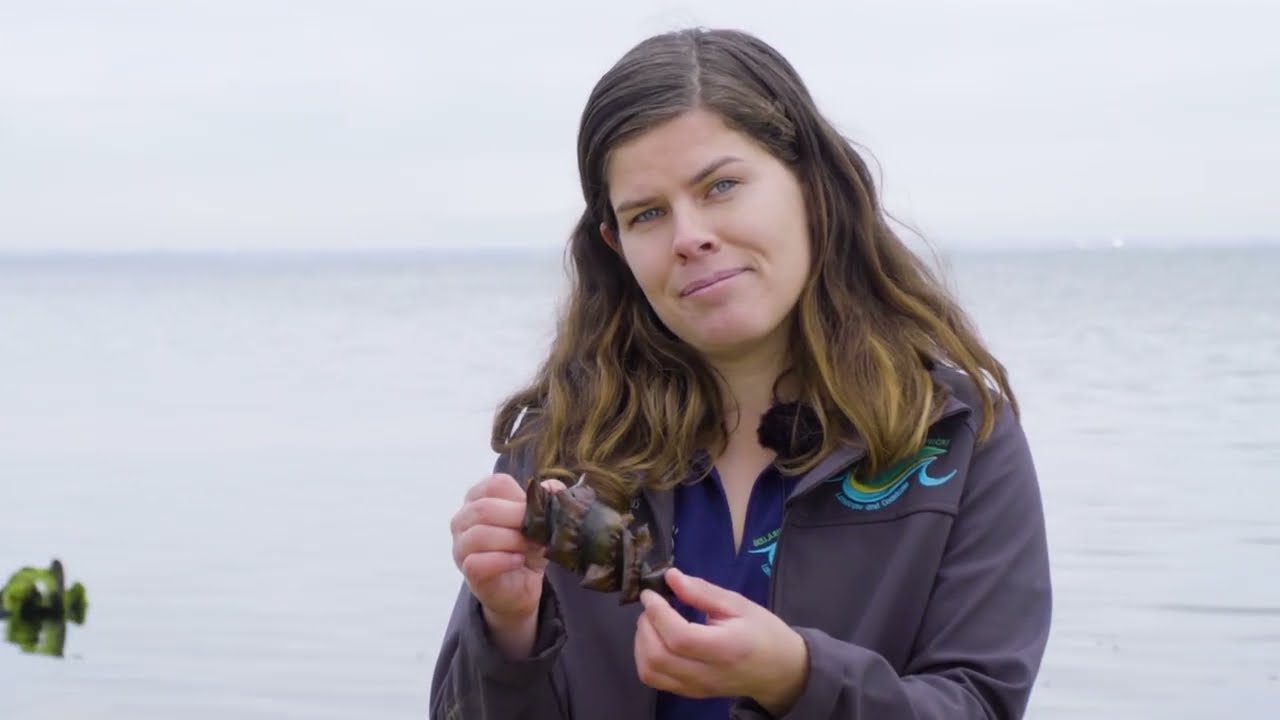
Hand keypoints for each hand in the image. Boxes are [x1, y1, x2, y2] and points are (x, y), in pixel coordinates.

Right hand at [450, 473, 563, 655]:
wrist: (521, 585)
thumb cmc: (525, 548)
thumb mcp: (540, 522)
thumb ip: (547, 501)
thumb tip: (554, 488)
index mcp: (479, 499)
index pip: (495, 484)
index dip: (520, 498)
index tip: (537, 513)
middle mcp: (463, 520)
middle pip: (484, 508)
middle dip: (517, 519)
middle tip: (537, 532)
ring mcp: (461, 546)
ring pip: (479, 534)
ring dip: (511, 540)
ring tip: (529, 547)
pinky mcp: (467, 570)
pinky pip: (476, 561)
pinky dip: (502, 560)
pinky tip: (518, 561)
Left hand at [633, 568, 808, 714]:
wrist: (780, 670)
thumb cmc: (763, 632)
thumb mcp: (739, 604)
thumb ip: (702, 592)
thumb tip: (670, 576)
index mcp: (724, 648)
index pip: (679, 637)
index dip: (657, 613)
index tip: (651, 593)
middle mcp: (707, 674)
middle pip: (658, 657)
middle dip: (646, 626)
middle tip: (652, 606)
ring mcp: (696, 688)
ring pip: (650, 672)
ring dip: (641, 643)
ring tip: (653, 622)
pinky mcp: (690, 693)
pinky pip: (655, 680)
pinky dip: (646, 658)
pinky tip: (656, 640)